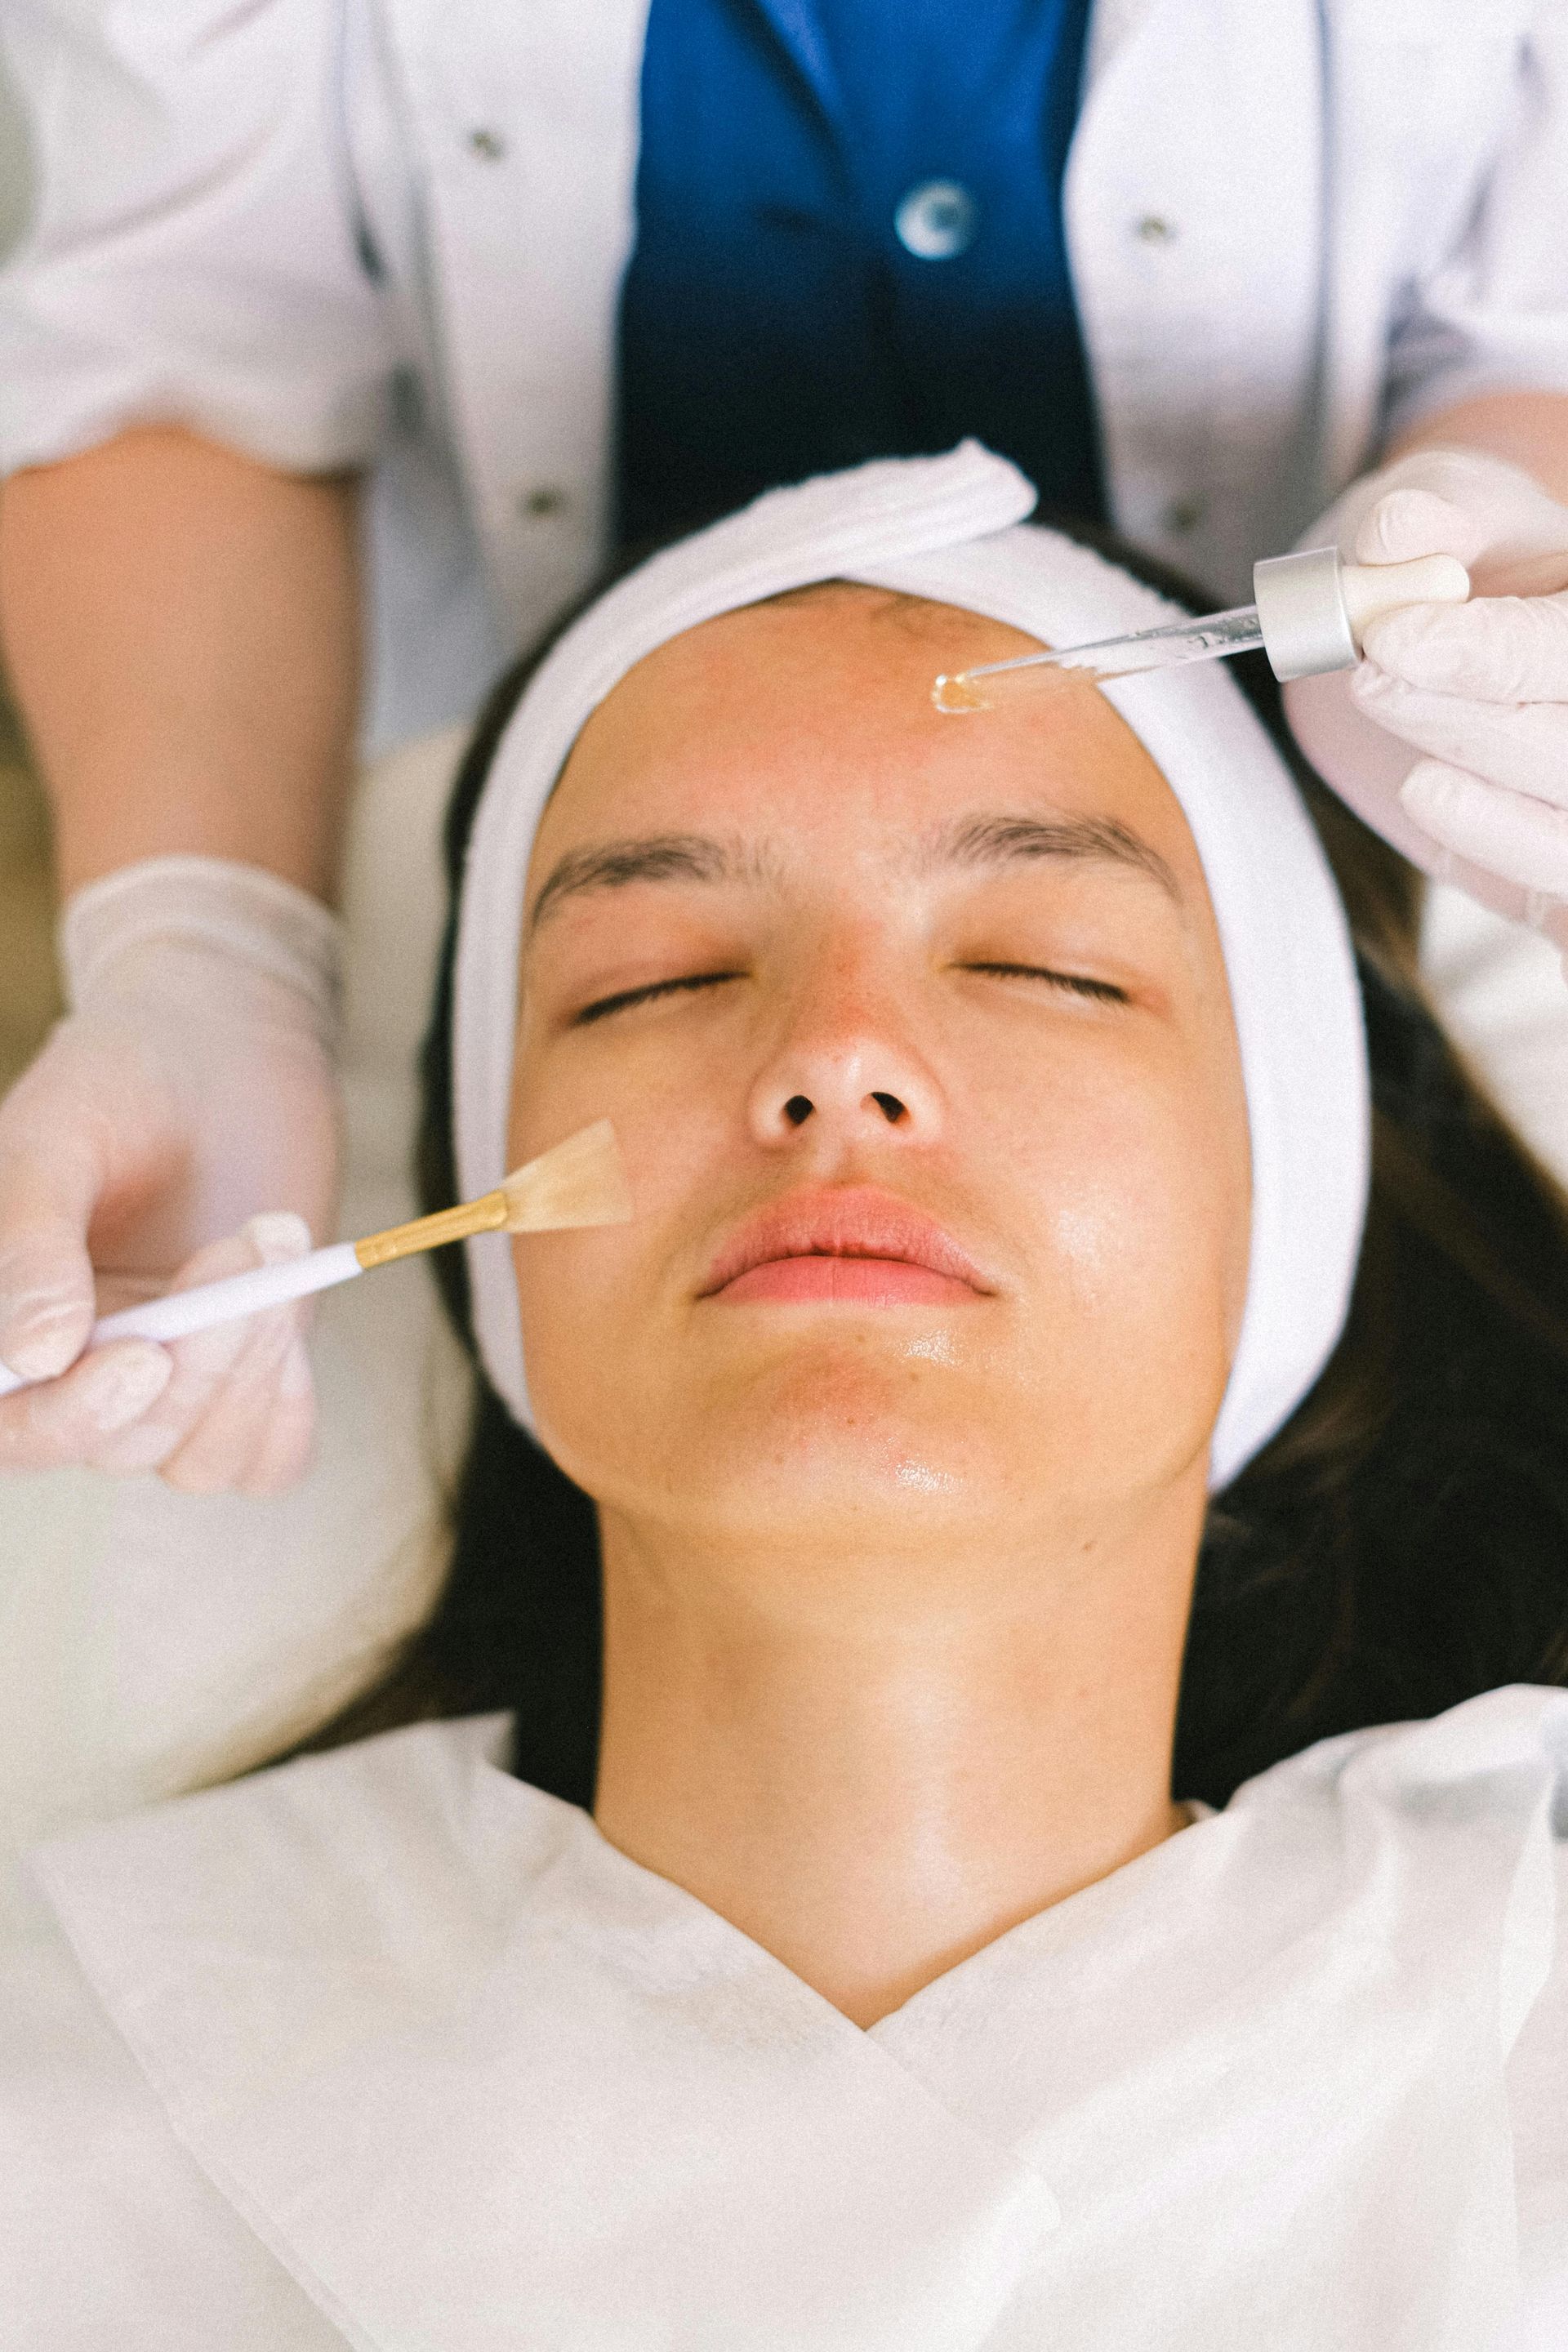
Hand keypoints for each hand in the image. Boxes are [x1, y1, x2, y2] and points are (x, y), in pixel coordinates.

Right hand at [0, 858, 341, 1489]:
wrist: (225, 1043)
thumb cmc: (121, 1075)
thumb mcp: (56, 1136)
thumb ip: (30, 1242)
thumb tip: (35, 1358)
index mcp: (5, 1318)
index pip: (8, 1427)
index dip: (66, 1418)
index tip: (143, 1358)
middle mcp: (72, 1369)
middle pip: (112, 1442)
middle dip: (192, 1364)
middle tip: (241, 1248)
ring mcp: (161, 1379)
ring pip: (194, 1455)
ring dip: (250, 1363)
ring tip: (273, 1234)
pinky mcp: (242, 1376)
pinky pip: (263, 1462)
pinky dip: (285, 1411)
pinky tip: (289, 1315)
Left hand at [1283, 449, 1567, 949]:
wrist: (1437, 632)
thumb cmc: (1458, 561)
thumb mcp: (1442, 509)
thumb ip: (1423, 518)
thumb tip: (1396, 534)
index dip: (1490, 651)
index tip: (1392, 636)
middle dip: (1469, 722)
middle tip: (1372, 680)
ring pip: (1566, 834)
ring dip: (1481, 805)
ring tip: (1406, 756)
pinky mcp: (1559, 870)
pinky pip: (1550, 891)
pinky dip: (1496, 853)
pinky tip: (1432, 797)